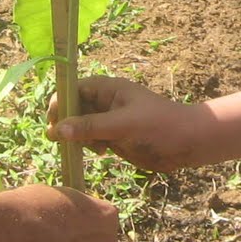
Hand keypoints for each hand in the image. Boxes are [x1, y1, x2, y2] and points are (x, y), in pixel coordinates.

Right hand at [48, 75, 199, 173]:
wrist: (188, 142)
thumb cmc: (159, 125)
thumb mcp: (124, 125)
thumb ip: (91, 127)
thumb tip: (57, 130)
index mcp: (107, 89)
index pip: (72, 89)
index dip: (59, 104)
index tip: (52, 123)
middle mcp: (104, 102)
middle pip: (72, 109)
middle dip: (66, 124)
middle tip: (63, 141)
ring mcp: (108, 120)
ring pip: (79, 127)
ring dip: (78, 137)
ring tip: (91, 147)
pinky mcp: (113, 137)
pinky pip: (91, 140)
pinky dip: (89, 146)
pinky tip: (100, 152)